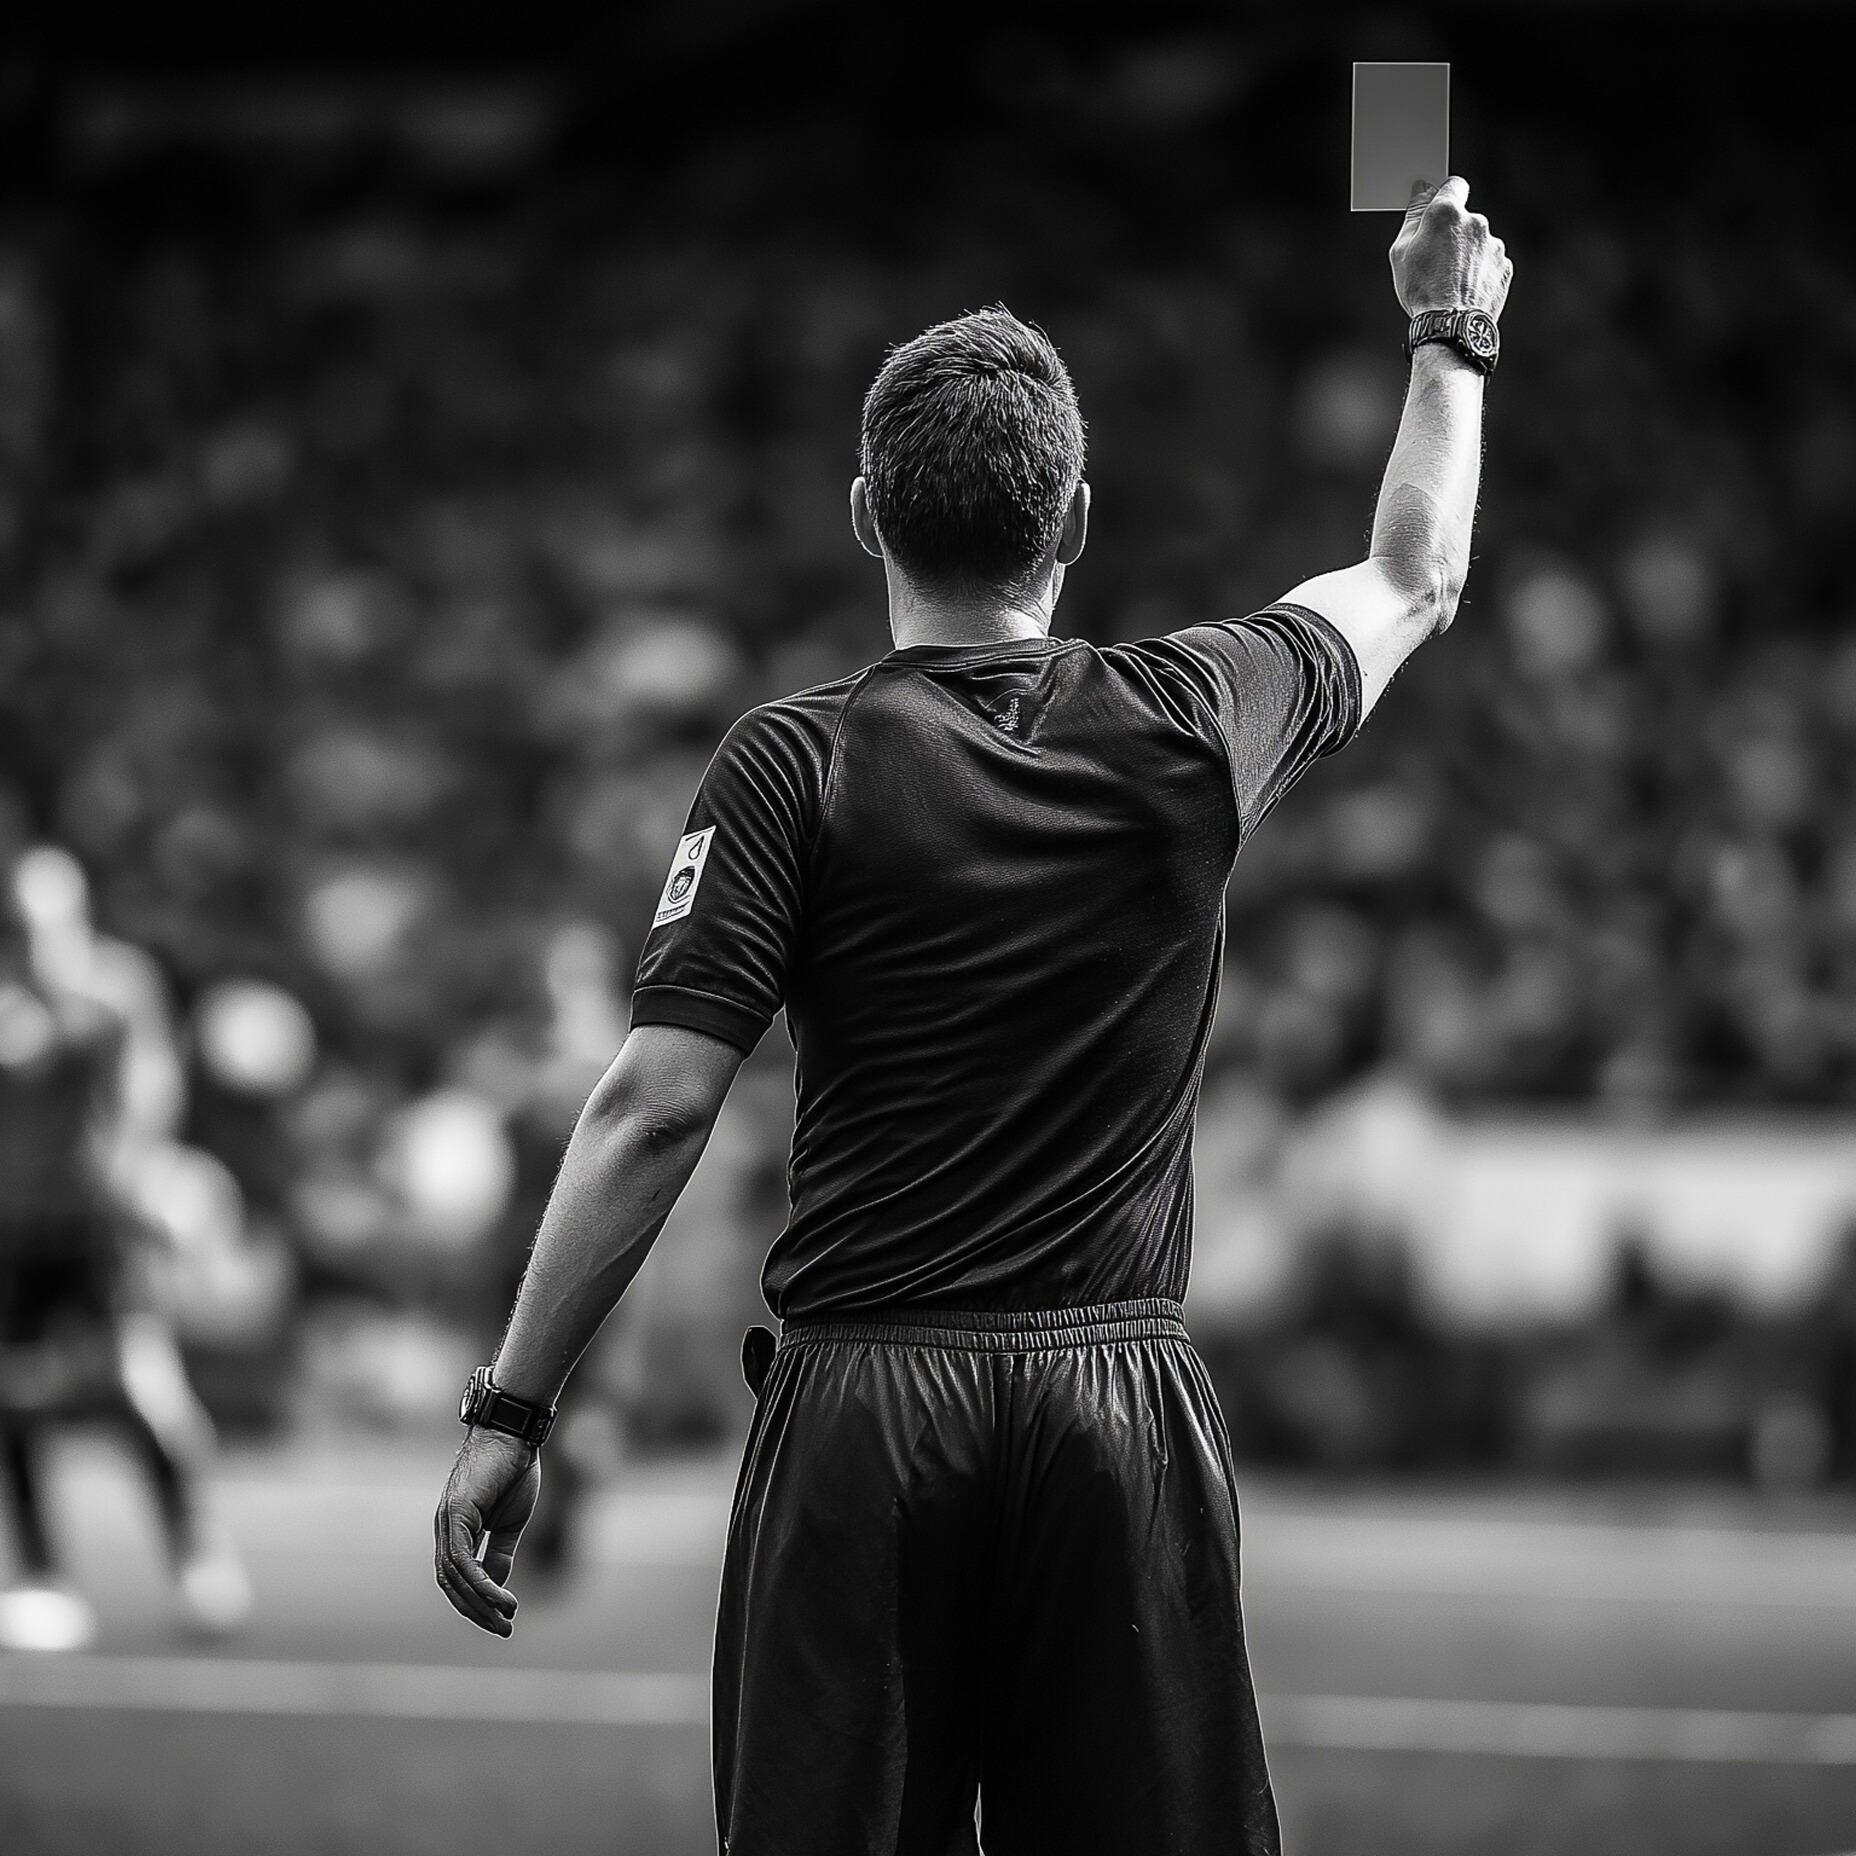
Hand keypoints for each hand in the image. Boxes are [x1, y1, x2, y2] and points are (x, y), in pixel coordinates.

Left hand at [434, 1428, 540, 1636]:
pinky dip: (480, 1583)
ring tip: (507, 1618)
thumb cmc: (513, 1469)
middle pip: (452, 1584)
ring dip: (480, 1603)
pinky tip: (500, 1598)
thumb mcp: (510, 1521)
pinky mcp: (457, 1513)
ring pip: (455, 1577)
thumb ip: (500, 1552)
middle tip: (504, 1630)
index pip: (458, 1578)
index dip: (476, 1603)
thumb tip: (497, 1587)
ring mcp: (447, 1521)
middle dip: (477, 1611)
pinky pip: (463, 1560)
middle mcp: (445, 1529)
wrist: (515, 1433)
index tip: (501, 1620)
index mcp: (456, 1530)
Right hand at [1390, 177, 1511, 319]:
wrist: (1450, 327)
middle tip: (1435, 260)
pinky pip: (1490, 263)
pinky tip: (1464, 289)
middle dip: (1453, 233)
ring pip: (1478, 243)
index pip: (1453, 186)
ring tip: (1450, 281)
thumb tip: (1421, 191)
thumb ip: (1414, 215)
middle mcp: (1475, 222)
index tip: (1437, 211)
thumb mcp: (1401, 251)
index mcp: (1447, 213)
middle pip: (1465, 219)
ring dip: (1466, 255)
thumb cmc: (1422, 290)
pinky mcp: (1504, 266)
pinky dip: (1479, 272)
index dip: (1445, 197)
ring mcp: (1493, 245)